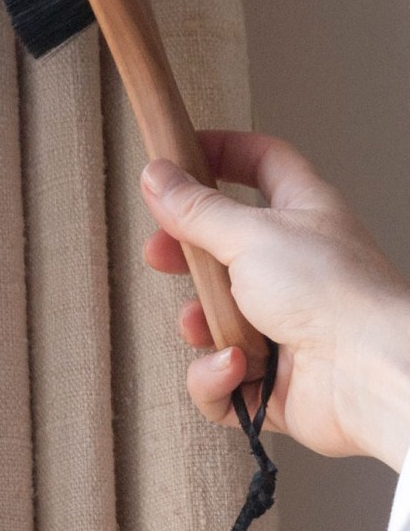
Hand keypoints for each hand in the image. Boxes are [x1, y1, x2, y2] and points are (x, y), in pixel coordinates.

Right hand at [140, 130, 409, 471]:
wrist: (372, 379)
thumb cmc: (334, 295)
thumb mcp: (249, 234)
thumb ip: (195, 207)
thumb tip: (158, 176)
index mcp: (302, 214)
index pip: (263, 163)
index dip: (223, 151)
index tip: (181, 153)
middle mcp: (295, 265)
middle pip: (223, 245)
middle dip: (186, 253)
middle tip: (161, 252)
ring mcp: (284, 322)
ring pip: (215, 314)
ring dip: (200, 324)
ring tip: (207, 327)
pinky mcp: (274, 377)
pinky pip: (223, 374)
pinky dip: (218, 374)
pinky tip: (235, 366)